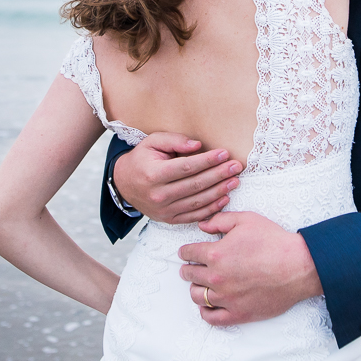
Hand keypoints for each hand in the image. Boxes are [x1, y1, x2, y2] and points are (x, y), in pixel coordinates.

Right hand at [113, 132, 241, 223]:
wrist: (124, 184)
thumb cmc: (141, 159)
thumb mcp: (152, 142)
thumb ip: (174, 140)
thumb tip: (198, 146)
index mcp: (153, 174)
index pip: (186, 167)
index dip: (207, 161)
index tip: (224, 153)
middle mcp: (158, 194)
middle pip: (195, 185)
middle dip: (219, 175)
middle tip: (236, 166)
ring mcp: (164, 210)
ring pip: (197, 202)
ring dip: (219, 191)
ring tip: (235, 181)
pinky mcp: (169, 219)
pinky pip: (194, 216)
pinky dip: (211, 209)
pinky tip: (224, 198)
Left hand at [178, 212, 322, 325]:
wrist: (298, 266)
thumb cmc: (274, 241)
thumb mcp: (247, 220)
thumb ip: (220, 220)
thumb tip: (202, 226)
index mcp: (216, 253)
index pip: (188, 253)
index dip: (185, 251)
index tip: (186, 252)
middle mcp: (217, 277)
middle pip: (189, 275)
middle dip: (188, 269)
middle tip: (191, 267)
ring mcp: (227, 297)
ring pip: (197, 296)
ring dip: (196, 288)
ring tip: (201, 284)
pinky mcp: (238, 313)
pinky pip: (211, 318)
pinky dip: (205, 311)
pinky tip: (209, 304)